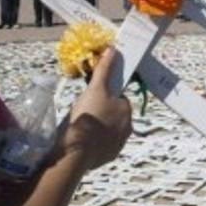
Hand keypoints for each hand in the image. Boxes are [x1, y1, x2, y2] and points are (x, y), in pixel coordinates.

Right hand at [61, 48, 131, 171]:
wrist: (77, 150)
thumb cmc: (88, 115)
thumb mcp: (95, 88)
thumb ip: (104, 69)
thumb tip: (113, 49)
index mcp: (127, 110)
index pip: (118, 98)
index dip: (104, 95)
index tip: (91, 98)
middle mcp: (127, 128)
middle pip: (113, 114)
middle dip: (101, 111)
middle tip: (83, 110)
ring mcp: (118, 144)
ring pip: (108, 130)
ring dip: (98, 127)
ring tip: (81, 125)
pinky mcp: (108, 156)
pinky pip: (102, 145)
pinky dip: (94, 142)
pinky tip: (82, 139)